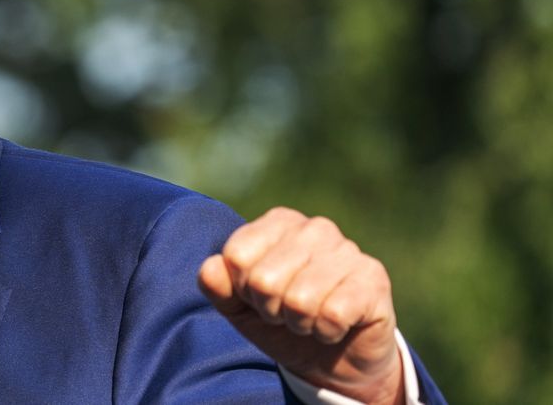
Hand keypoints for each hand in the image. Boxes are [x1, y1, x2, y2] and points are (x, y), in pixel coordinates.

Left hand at [198, 207, 403, 404]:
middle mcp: (314, 228)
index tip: (258, 297)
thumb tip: (208, 269)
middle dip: (270, 310)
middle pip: (264, 279)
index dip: (241, 289)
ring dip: (299, 324)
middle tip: (287, 313)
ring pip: (299, 299)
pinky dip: (326, 331)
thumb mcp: (240, 308)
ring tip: (311, 319)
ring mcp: (347, 250)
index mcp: (279, 223)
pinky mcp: (373, 279)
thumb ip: (218, 287)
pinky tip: (336, 326)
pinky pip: (333, 314)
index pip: (236, 256)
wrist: (335, 360)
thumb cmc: (282, 323)